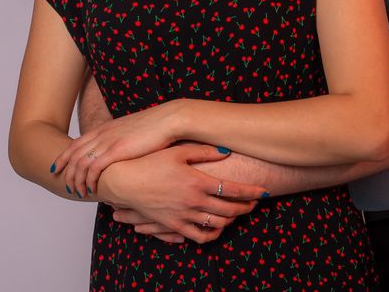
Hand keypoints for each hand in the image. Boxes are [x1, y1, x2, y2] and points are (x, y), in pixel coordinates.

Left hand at [51, 100, 179, 196]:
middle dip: (65, 171)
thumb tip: (120, 148)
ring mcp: (108, 142)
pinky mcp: (117, 151)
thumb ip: (121, 138)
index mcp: (105, 128)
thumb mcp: (132, 129)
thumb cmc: (156, 126)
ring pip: (80, 163)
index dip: (64, 156)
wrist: (168, 119)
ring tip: (77, 191)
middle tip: (64, 184)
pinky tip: (91, 189)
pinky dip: (88, 180)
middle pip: (74, 154)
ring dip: (76, 179)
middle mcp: (103, 134)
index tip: (58, 167)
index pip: (76, 143)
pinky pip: (93, 168)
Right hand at [99, 142, 267, 243]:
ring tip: (237, 213)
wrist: (125, 182)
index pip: (232, 190)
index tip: (264, 191)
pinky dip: (210, 234)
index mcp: (197, 182)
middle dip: (245, 207)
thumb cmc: (151, 162)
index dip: (251, 192)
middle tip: (255, 202)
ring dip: (231, 221)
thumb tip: (226, 151)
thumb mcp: (178, 150)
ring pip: (215, 226)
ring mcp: (182, 217)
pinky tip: (215, 227)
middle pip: (228, 211)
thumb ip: (204, 151)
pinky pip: (197, 237)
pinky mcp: (172, 226)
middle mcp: (192, 202)